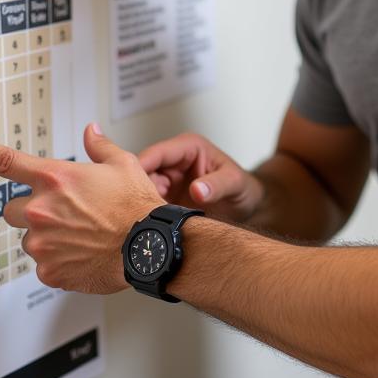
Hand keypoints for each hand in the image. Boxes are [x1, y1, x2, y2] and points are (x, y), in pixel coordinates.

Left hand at [0, 124, 161, 293]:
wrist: (148, 247)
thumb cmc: (136, 205)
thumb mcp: (123, 165)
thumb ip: (100, 147)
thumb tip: (92, 132)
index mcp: (55, 179)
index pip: (7, 161)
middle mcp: (41, 210)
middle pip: (13, 209)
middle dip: (32, 210)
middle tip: (62, 213)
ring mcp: (41, 243)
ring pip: (30, 238)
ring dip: (47, 236)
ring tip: (81, 235)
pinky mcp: (48, 271)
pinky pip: (44, 263)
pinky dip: (59, 260)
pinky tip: (84, 253)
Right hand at [138, 132, 264, 222]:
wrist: (247, 207)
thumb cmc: (243, 188)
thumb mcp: (235, 184)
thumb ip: (218, 185)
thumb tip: (197, 190)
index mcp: (187, 148)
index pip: (155, 154)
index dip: (139, 168)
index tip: (130, 187)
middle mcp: (173, 163)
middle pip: (142, 174)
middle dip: (136, 191)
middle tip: (135, 212)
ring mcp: (167, 182)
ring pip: (141, 191)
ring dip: (139, 206)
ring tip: (142, 224)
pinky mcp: (164, 200)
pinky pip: (147, 206)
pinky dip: (145, 216)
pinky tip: (147, 230)